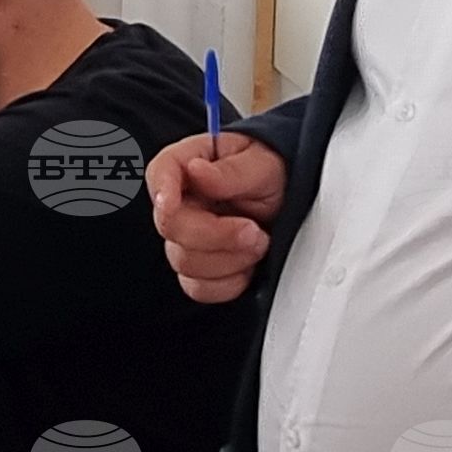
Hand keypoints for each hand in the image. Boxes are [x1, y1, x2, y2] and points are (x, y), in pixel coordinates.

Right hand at [147, 133, 285, 302]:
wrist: (290, 203)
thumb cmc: (272, 174)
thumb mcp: (262, 164)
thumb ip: (231, 171)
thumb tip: (197, 170)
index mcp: (188, 164)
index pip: (160, 173)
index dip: (163, 191)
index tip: (172, 205)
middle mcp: (182, 203)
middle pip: (172, 228)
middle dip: (218, 235)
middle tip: (253, 230)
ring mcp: (190, 239)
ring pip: (185, 263)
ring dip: (229, 259)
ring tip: (258, 241)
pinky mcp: (202, 270)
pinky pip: (199, 288)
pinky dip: (229, 282)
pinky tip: (248, 264)